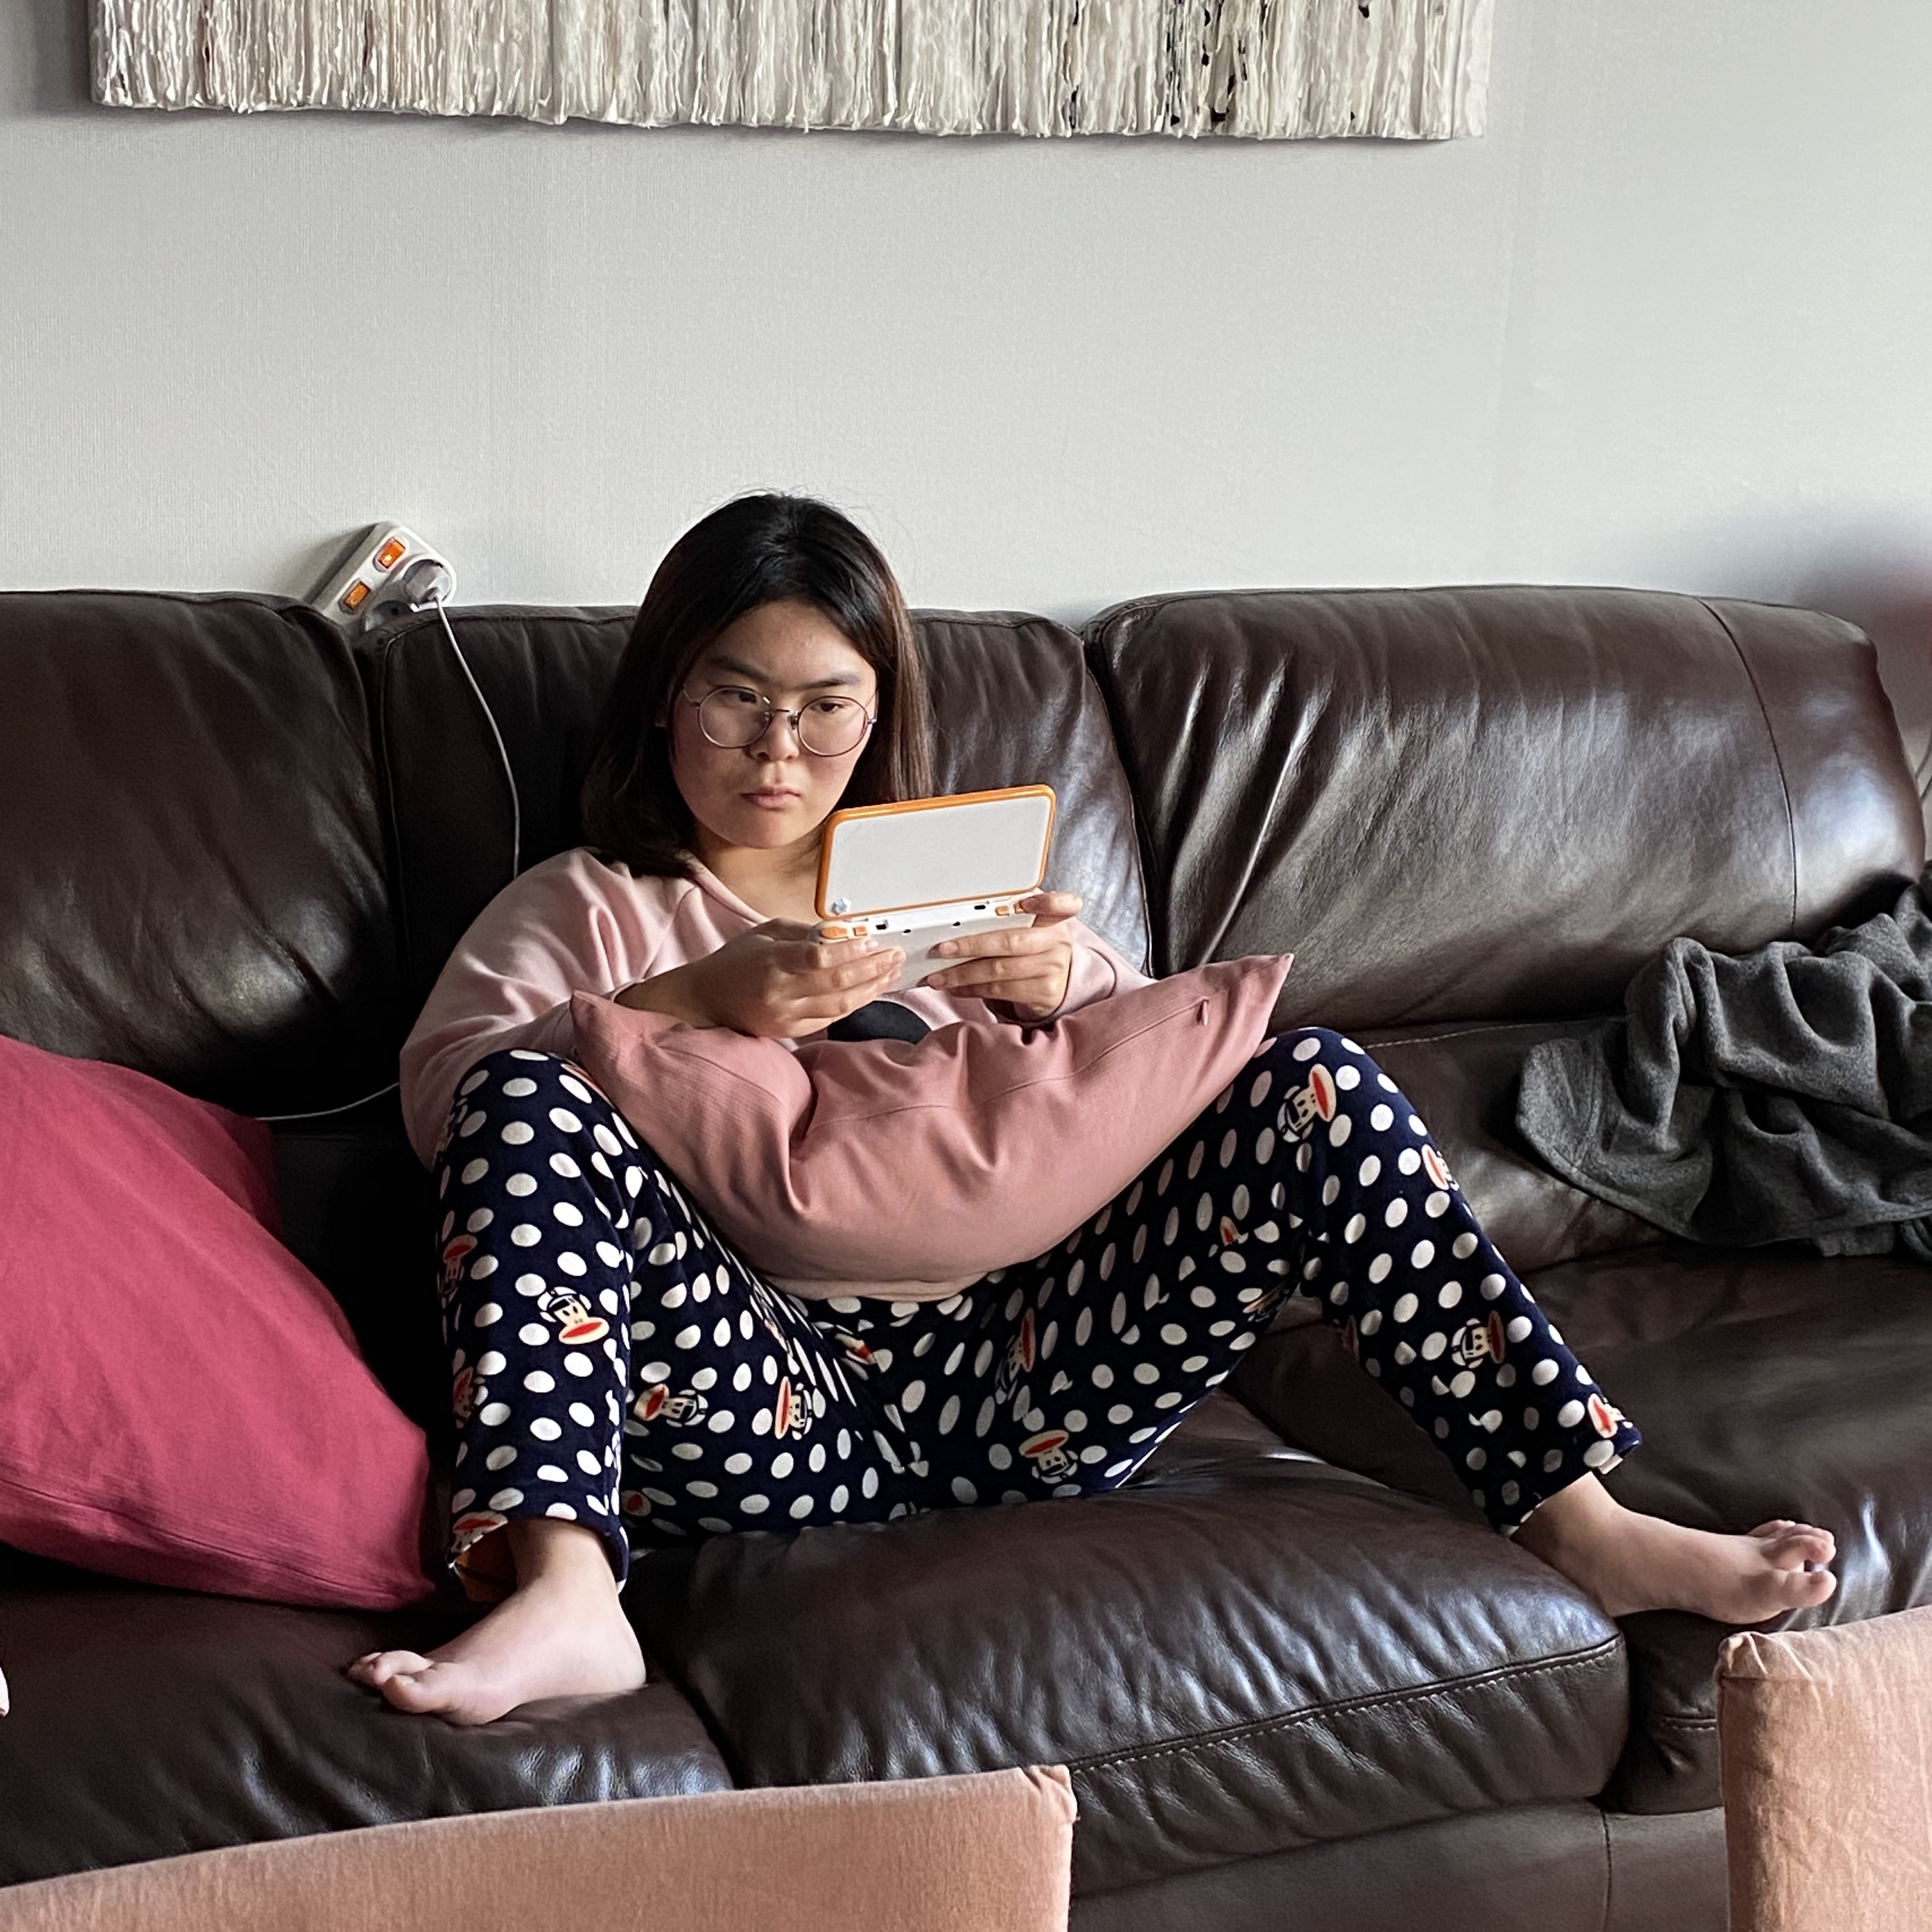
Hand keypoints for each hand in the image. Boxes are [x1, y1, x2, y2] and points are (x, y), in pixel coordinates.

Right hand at [616, 922, 904, 1039]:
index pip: (819, 959)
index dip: (850, 952)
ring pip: (840, 1006)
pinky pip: (831, 1019)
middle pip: (837, 984)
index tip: (873, 943)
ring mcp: (786, 1016)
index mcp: (772, 962)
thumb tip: (845, 934)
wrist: (704, 1001)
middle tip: (895, 956)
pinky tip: (871, 990)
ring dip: (871, 988)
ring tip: (892, 972)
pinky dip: (854, 1003)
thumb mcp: (765, 932)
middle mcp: (780, 993)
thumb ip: (804, 933)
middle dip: (872, 969)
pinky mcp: (790, 1032)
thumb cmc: (735, 961)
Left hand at [919, 891, 1081, 1021]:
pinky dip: (972, 989)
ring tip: (939, 976)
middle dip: (971, 945)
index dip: (1047, 902)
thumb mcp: (1029, 927)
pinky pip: (1000, 991)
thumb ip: (1008, 914)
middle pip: (1011, 942)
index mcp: (1052, 918)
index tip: (1027, 902)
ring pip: (1000, 971)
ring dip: (963, 974)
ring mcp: (1052, 969)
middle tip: (943, 949)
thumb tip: (960, 915)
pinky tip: (956, 987)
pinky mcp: (1043, 993)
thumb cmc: (1033, 948)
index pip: (1062, 904)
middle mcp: (1056, 942)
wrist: (1058, 983)